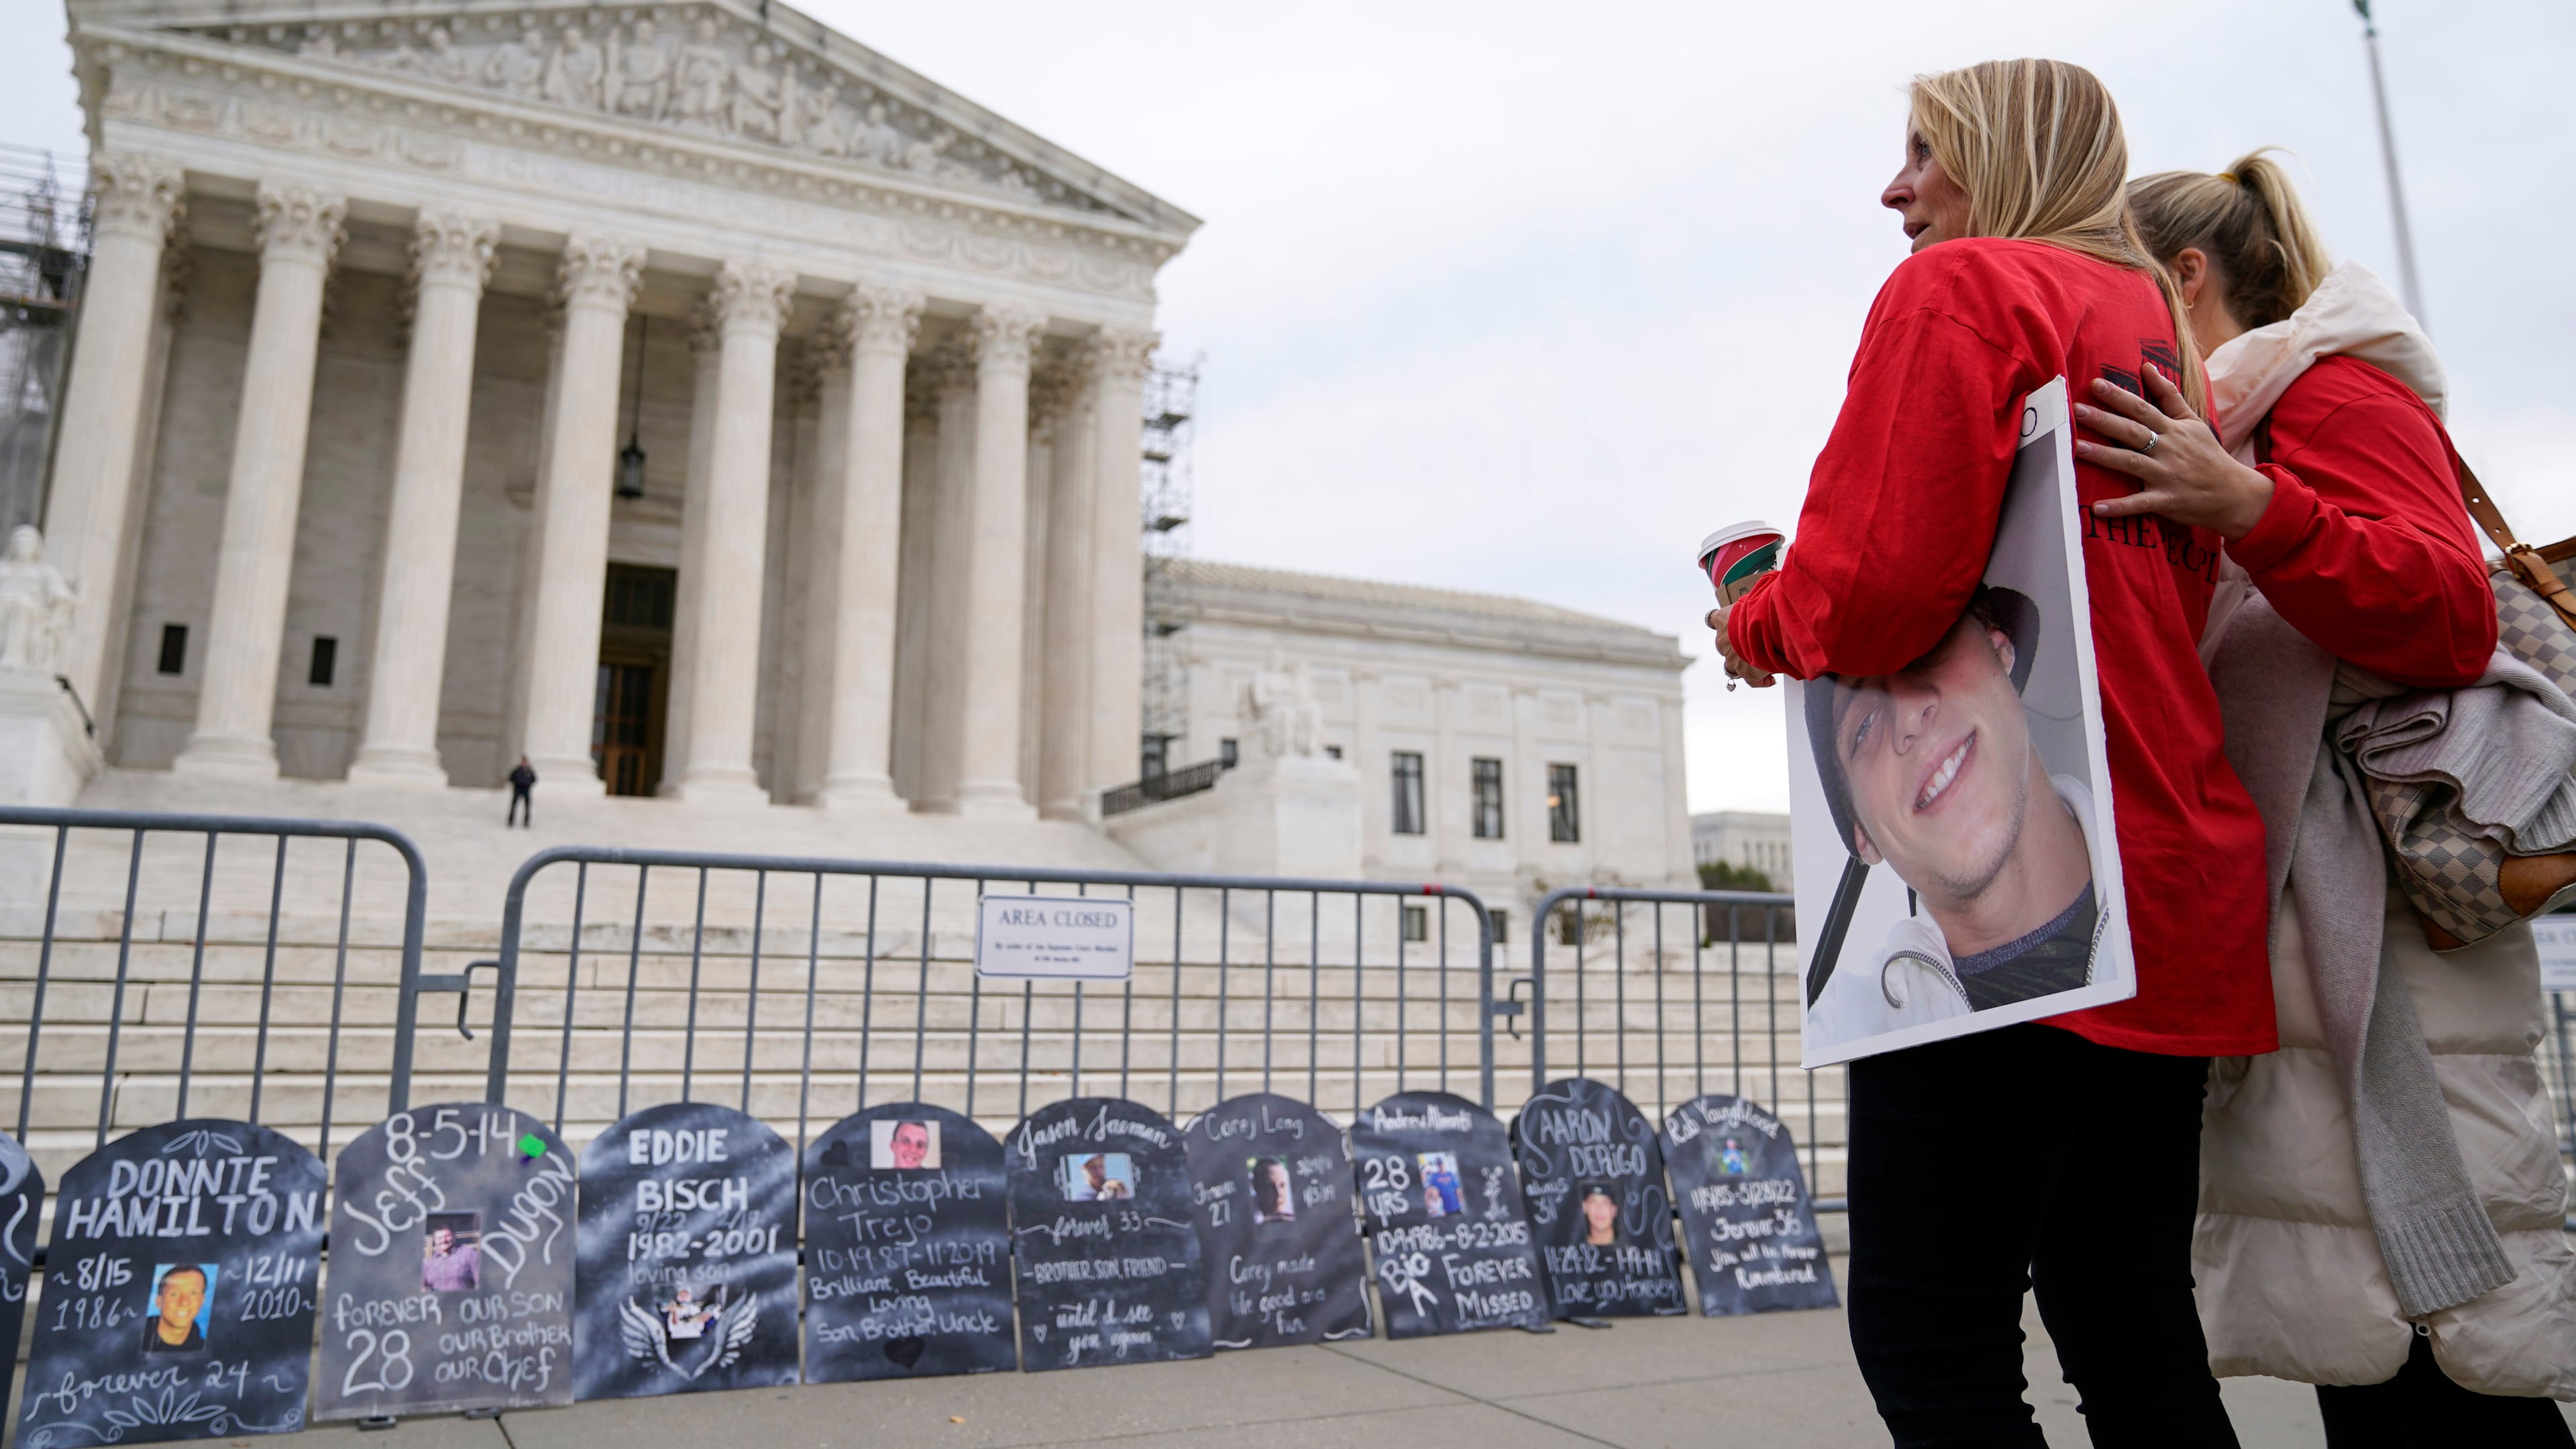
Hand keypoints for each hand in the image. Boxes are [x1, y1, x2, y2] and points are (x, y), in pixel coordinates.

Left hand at [1705, 603, 1775, 688]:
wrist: (1765, 623)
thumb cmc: (1761, 606)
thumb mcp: (1753, 598)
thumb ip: (1753, 603)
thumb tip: (1765, 597)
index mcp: (1723, 619)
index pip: (1714, 620)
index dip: (1721, 624)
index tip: (1725, 624)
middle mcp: (1723, 640)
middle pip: (1724, 645)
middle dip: (1736, 647)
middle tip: (1753, 645)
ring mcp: (1733, 658)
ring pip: (1733, 666)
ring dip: (1745, 665)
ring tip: (1762, 663)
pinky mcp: (1747, 672)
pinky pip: (1752, 681)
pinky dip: (1760, 681)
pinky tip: (1769, 679)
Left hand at [2074, 368, 2273, 540]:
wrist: (2234, 493)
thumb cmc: (2207, 455)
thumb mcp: (2192, 421)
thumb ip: (2169, 395)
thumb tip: (2147, 365)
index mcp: (2172, 429)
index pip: (2142, 408)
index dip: (2119, 396)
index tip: (2095, 384)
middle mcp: (2168, 449)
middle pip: (2132, 432)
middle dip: (2104, 420)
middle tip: (2077, 410)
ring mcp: (2166, 475)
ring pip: (2132, 463)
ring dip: (2104, 456)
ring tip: (2078, 448)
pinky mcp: (2166, 500)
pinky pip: (2140, 504)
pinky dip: (2120, 507)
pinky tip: (2097, 508)